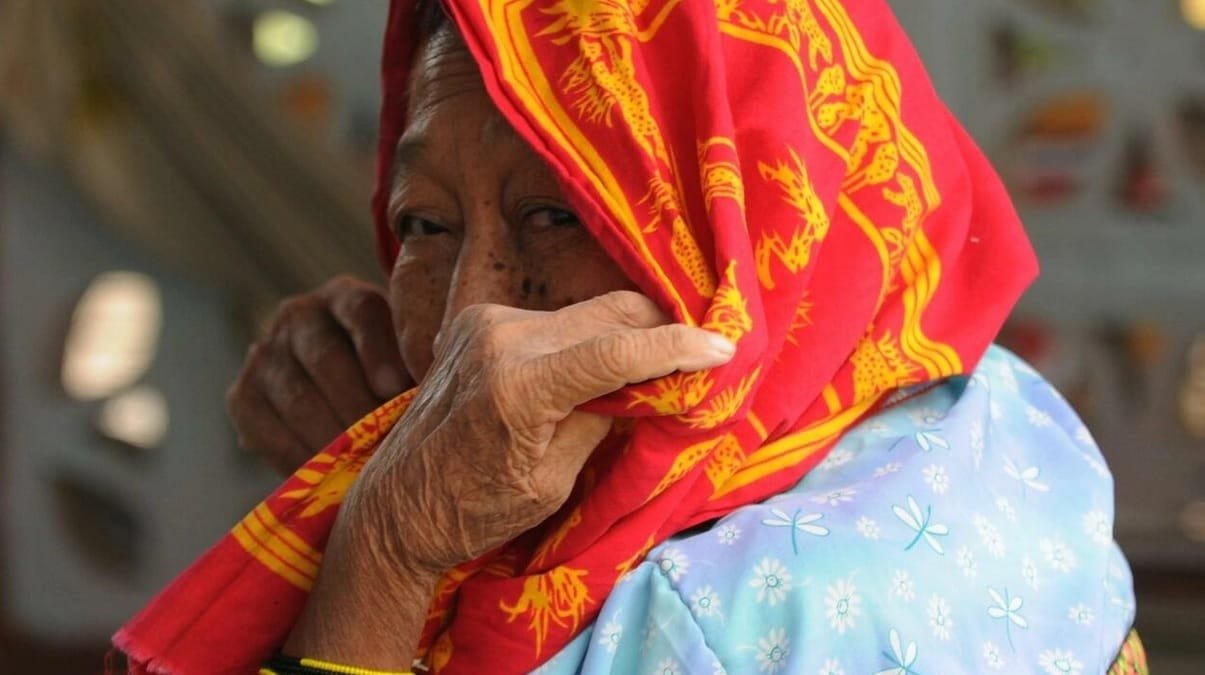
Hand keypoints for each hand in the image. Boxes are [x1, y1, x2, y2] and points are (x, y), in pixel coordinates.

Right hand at [226, 276, 409, 474]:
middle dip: (359, 407)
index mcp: (346, 296)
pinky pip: (267, 430)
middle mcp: (299, 316)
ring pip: (297, 397)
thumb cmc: (390, 374)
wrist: (338, 392)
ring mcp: (265, 354)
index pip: (361, 312)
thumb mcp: (405, 357)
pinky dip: (300, 458)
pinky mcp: (242, 396)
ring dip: (333, 438)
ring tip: (362, 469)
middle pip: (326, 358)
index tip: (396, 388)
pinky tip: (327, 477)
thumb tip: (433, 396)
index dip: (379, 350)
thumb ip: (417, 366)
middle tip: (384, 444)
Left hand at [284, 291, 734, 666]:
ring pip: (584, 313)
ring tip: (656, 362)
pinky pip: (554, 319)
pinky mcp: (477, 321)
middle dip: (661, 329)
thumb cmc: (475, 510)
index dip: (677, 346)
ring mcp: (484, 323)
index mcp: (518, 387)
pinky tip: (600, 364)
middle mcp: (500, 339)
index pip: (617, 351)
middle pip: (608, 315)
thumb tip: (649, 384)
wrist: (399, 504)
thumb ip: (600, 421)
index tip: (723, 348)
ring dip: (623, 333)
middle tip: (704, 349)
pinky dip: (586, 336)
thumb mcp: (552, 480)